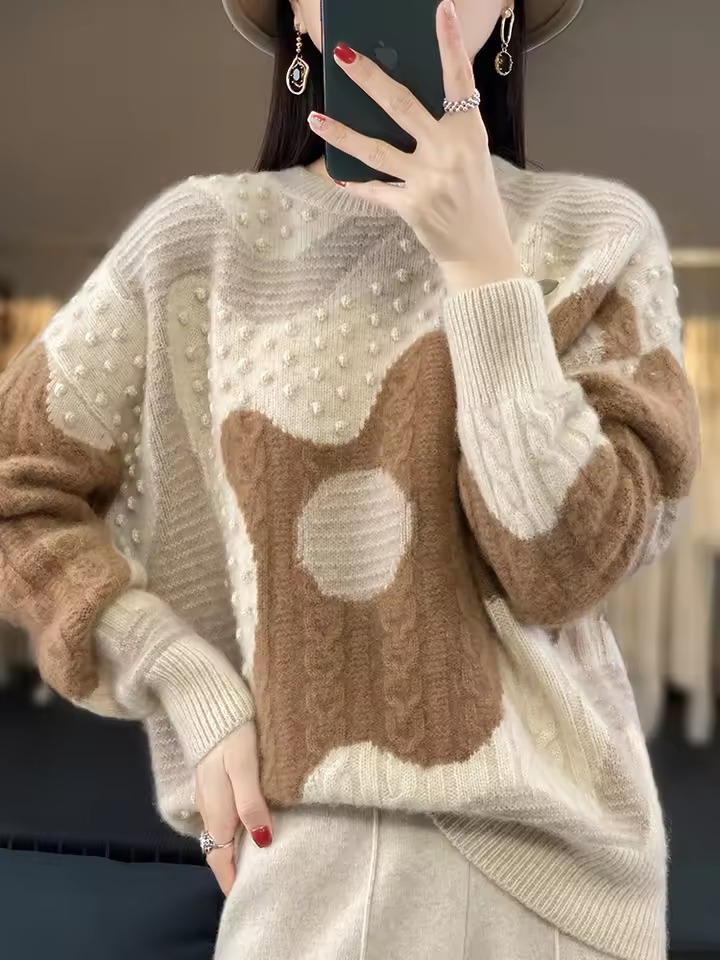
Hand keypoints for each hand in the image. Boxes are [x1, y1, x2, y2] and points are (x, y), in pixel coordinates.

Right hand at [194, 723, 271, 895]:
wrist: (208, 700)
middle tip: (252, 882)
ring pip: (218, 832)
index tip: (244, 898)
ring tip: (253, 859)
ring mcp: (206, 793)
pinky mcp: (209, 779)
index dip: (231, 878)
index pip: (220, 856)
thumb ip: (251, 803)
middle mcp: (208, 807)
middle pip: (218, 848)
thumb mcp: (246, 766)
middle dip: (231, 868)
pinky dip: (229, 830)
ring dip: (232, 849)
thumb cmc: (231, 733)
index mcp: (217, 809)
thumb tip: (262, 841)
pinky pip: (218, 816)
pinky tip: (245, 826)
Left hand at [308, 0, 523, 293]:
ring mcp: (428, 181)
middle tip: (343, 54)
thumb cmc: (475, 198)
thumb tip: (397, 103)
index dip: (450, 45)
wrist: (481, 250)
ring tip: (316, 117)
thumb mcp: (471, 156)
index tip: (441, 11)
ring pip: (375, 150)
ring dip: (342, 133)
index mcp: (469, 133)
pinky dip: (356, 183)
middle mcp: (448, 153)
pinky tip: (336, 174)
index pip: (459, 80)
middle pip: (400, 106)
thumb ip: (443, 130)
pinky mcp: (411, 207)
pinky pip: (375, 190)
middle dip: (369, 77)